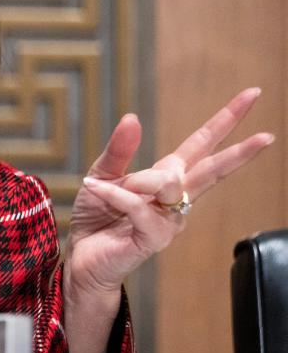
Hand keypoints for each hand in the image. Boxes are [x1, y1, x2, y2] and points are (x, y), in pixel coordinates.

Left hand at [67, 87, 273, 297]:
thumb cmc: (96, 218)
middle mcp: (175, 199)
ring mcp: (170, 221)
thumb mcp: (101, 174)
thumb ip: (119, 149)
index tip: (251, 95)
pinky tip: (96, 189)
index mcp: (166, 178)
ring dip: (134, 180)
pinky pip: (138, 204)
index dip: (225, 121)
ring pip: (167, 182)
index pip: (201, 145)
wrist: (82, 256)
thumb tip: (133, 117)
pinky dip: (114, 194)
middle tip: (269, 136)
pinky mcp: (154, 239)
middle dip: (238, 151)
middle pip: (212, 168)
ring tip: (102, 186)